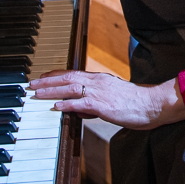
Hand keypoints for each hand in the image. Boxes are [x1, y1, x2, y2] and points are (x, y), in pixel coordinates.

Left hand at [29, 70, 184, 129]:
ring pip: (70, 88)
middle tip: (31, 84)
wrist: (153, 103)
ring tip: (37, 94)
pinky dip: (67, 104)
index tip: (42, 77)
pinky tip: (56, 106)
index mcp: (100, 79)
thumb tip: (78, 109)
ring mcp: (100, 92)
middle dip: (47, 81)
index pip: (73, 74)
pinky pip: (82, 103)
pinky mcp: (104, 105)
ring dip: (51, 90)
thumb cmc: (136, 103)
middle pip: (67, 78)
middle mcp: (98, 82)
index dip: (55, 75)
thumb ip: (95, 102)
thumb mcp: (113, 99)